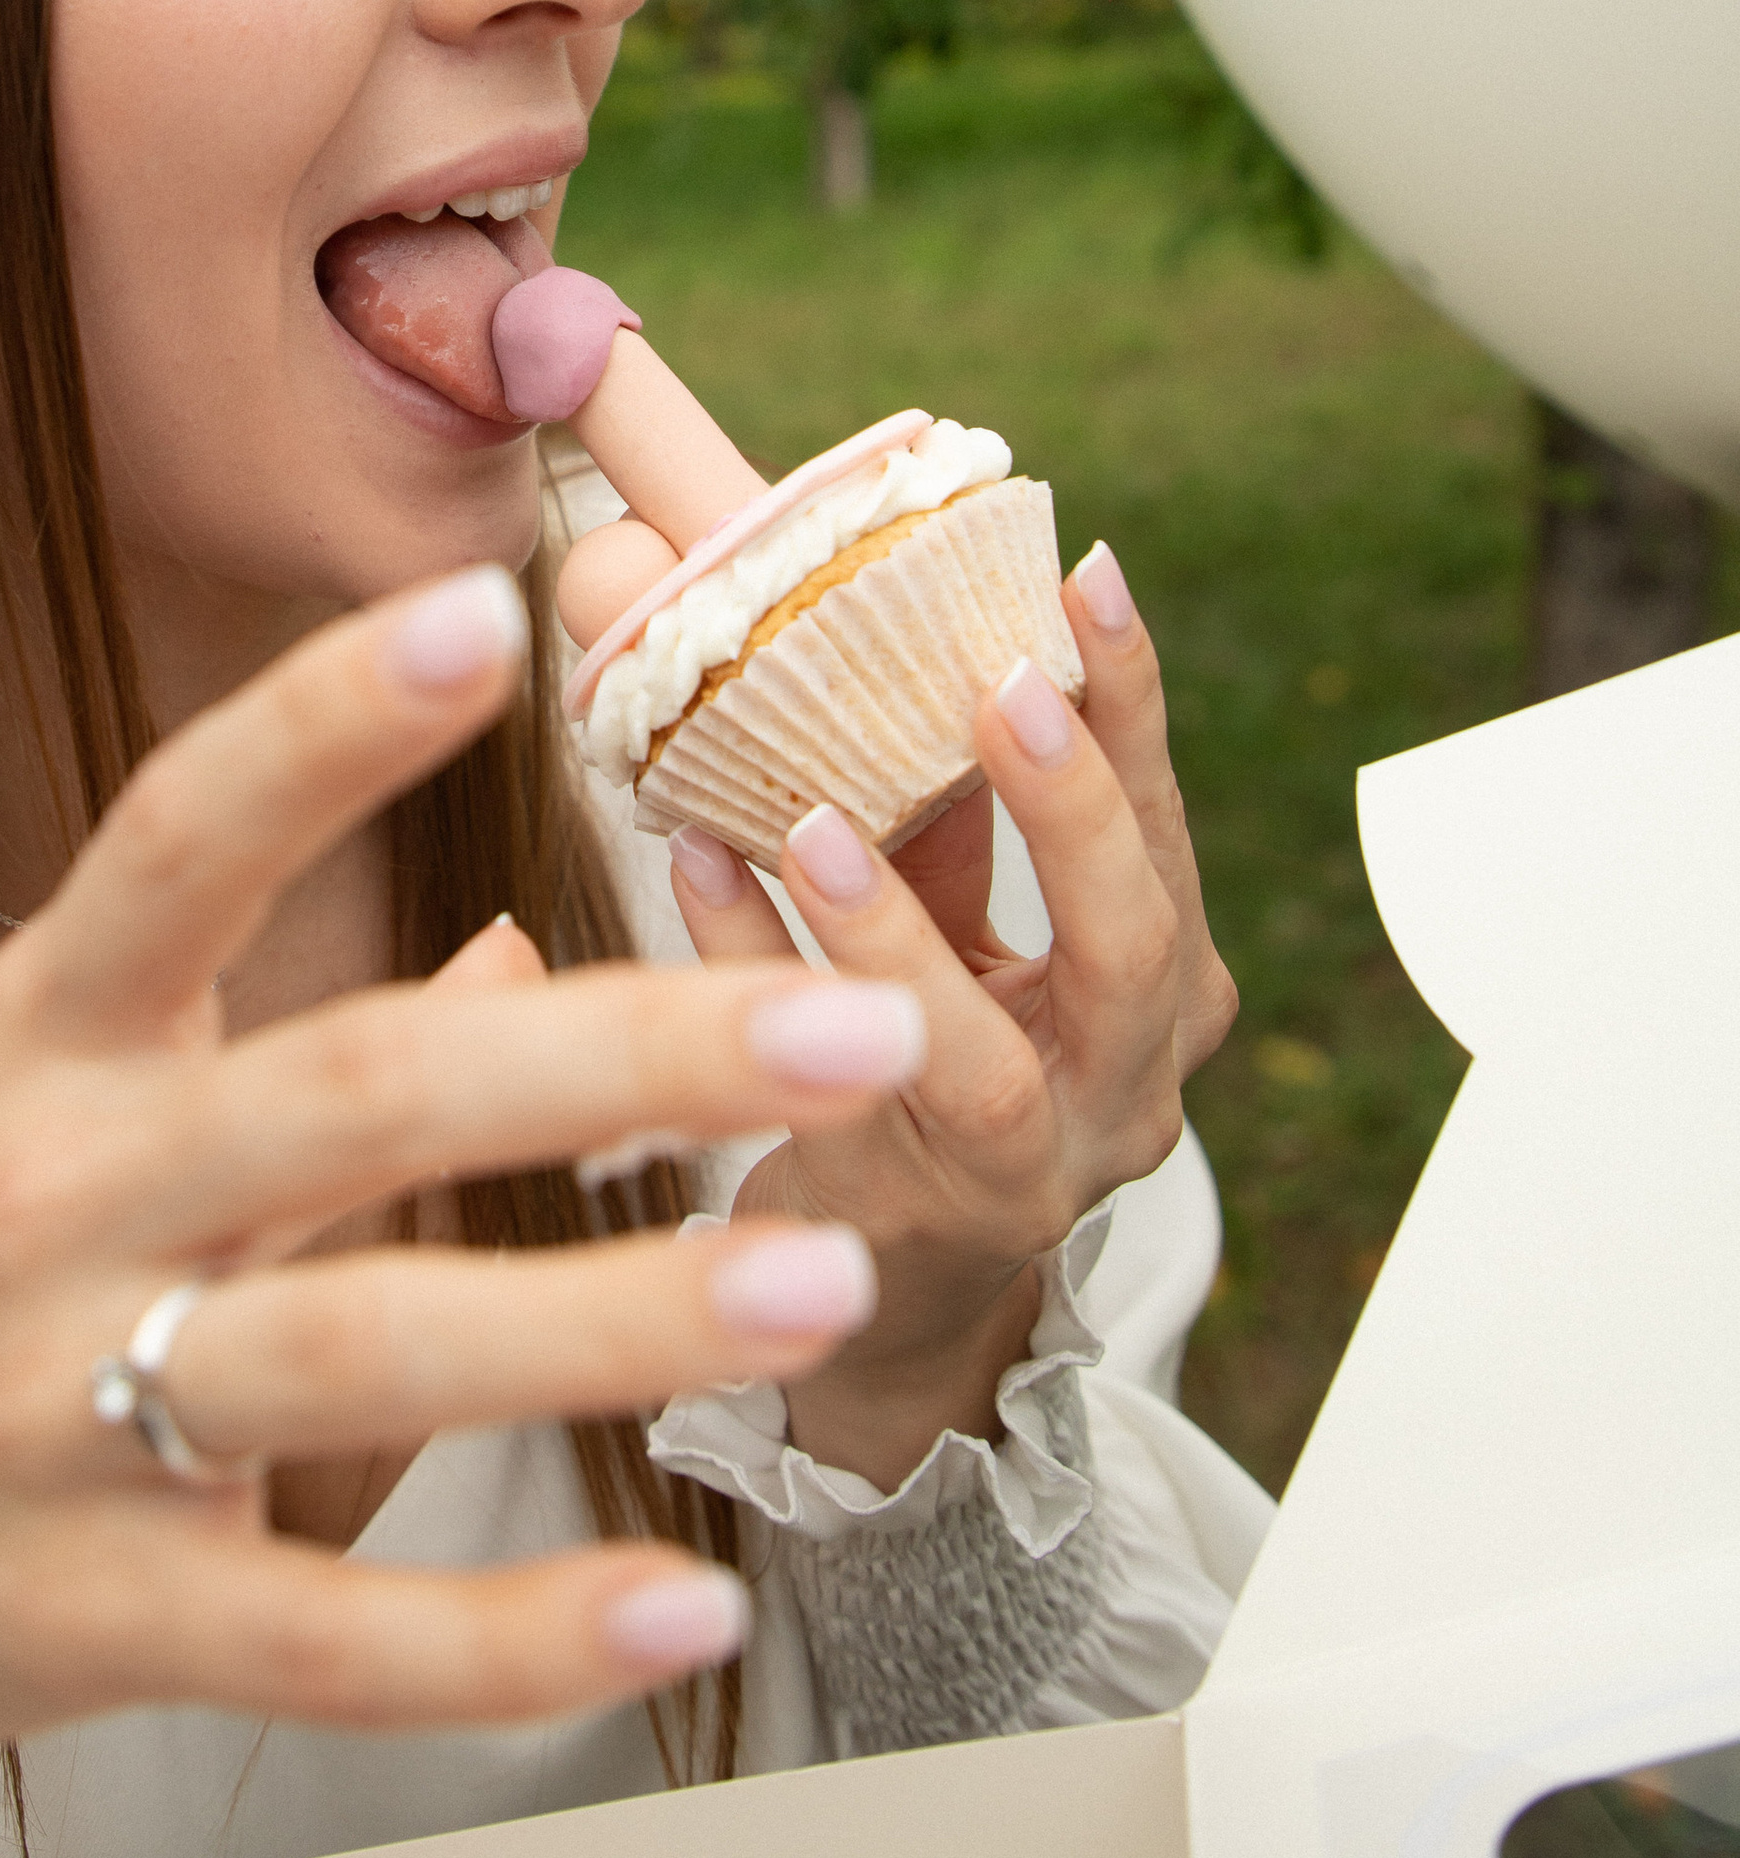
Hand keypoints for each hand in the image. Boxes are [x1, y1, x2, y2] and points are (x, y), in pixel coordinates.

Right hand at [0, 566, 923, 1857]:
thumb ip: (282, 1028)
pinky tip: (675, 1605)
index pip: (176, 846)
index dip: (320, 728)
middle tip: (849, 1024)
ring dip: (606, 1315)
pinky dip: (505, 1635)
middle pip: (352, 1095)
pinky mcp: (97, 1616)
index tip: (494, 614)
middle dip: (616, 1054)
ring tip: (822, 1281)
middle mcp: (50, 1200)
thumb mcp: (61, 1108)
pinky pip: (324, 1632)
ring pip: (362, 1349)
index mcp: (43, 1044)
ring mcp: (61, 1413)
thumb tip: (516, 944)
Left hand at [667, 539, 1235, 1491]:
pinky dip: (758, 979)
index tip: (1084, 573)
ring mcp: (1031, 1176)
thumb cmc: (928, 1055)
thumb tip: (871, 614)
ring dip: (898, 935)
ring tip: (812, 819)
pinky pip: (825, 1098)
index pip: (1165, 827)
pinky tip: (692, 870)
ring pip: (988, 1068)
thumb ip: (947, 815)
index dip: (1133, 703)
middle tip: (999, 685)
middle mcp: (1127, 1084)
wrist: (896, 1285)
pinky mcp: (908, 1229)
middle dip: (1074, 810)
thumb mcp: (961, 927)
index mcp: (1161, 986)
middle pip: (1137, 947)